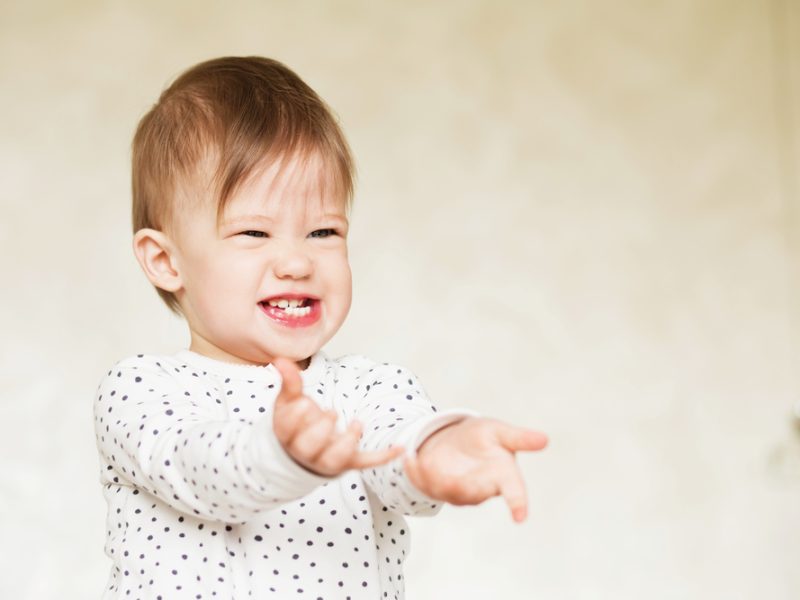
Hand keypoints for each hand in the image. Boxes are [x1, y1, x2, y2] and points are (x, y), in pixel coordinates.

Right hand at [272, 357, 403, 476]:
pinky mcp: (347, 463)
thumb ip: (289, 381)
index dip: (297, 415)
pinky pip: (365, 462)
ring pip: (335, 460)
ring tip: (356, 424)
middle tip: (331, 413)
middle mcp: (305, 451)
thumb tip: (281, 360)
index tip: (305, 402)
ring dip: (347, 443)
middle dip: (321, 430)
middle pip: (309, 447)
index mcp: (287, 435)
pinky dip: (383, 457)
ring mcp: (326, 460)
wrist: (302, 453)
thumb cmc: (296, 422)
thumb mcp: (289, 401)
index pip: (288, 428)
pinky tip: (400, 448)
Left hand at [404, 417, 546, 522]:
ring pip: (448, 492)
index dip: (518, 504)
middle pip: (475, 495)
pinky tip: (409, 457)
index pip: (515, 493)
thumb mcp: (498, 432)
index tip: (520, 517)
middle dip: (463, 487)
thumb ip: (518, 438)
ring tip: (425, 461)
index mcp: (503, 475)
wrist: (453, 439)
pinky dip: (416, 472)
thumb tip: (545, 440)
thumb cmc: (483, 437)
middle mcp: (482, 489)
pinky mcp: (438, 490)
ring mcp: (459, 492)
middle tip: (454, 476)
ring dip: (435, 479)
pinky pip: (425, 486)